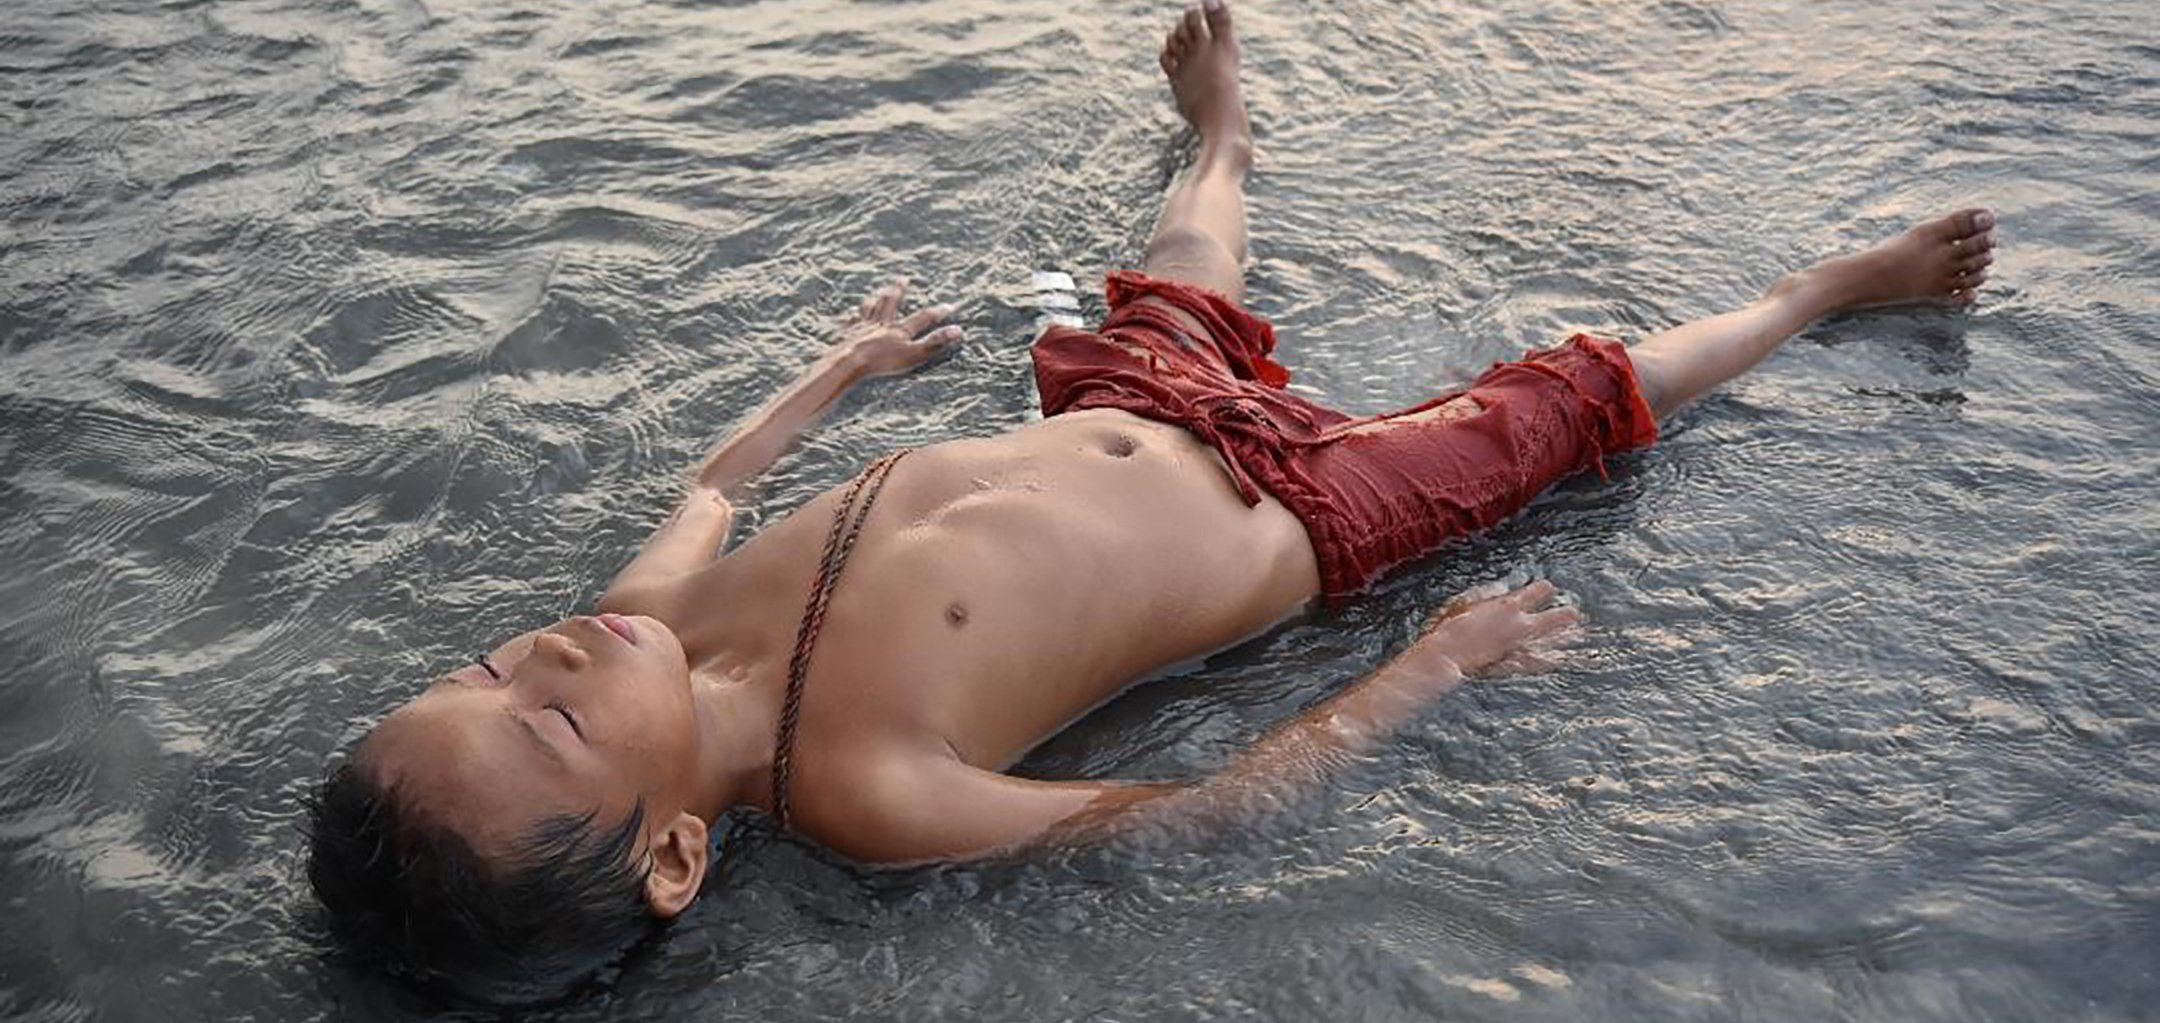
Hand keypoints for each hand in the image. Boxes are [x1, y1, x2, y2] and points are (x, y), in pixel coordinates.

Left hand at [837, 277, 964, 376]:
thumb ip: (935, 343)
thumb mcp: (915, 354)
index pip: (922, 318)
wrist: (850, 362)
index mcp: (899, 330)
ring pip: (870, 309)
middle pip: (891, 303)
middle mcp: (881, 324)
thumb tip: (958, 330)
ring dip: (876, 299)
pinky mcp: (846, 336)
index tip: (949, 306)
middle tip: (903, 279)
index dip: (937, 313)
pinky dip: (851, 317)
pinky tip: (850, 315)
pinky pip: (850, 323)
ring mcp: (862, 328)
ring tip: (878, 292)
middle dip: (899, 291)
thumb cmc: (883, 362)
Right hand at [1404, 579, 1583, 677]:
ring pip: (1552, 641)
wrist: (1448, 654)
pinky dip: (1554, 661)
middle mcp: (1521, 624)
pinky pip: (1541, 662)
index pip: (1537, 591)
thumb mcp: (1467, 602)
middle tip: (1577, 616)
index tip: (1547, 588)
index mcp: (1509, 604)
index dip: (1543, 589)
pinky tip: (1564, 660)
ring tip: (1580, 636)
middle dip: (1565, 616)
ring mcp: (1521, 646)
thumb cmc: (1451, 626)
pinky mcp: (1516, 663)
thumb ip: (1488, 598)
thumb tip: (1501, 593)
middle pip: (1553, 618)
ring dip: (1566, 638)